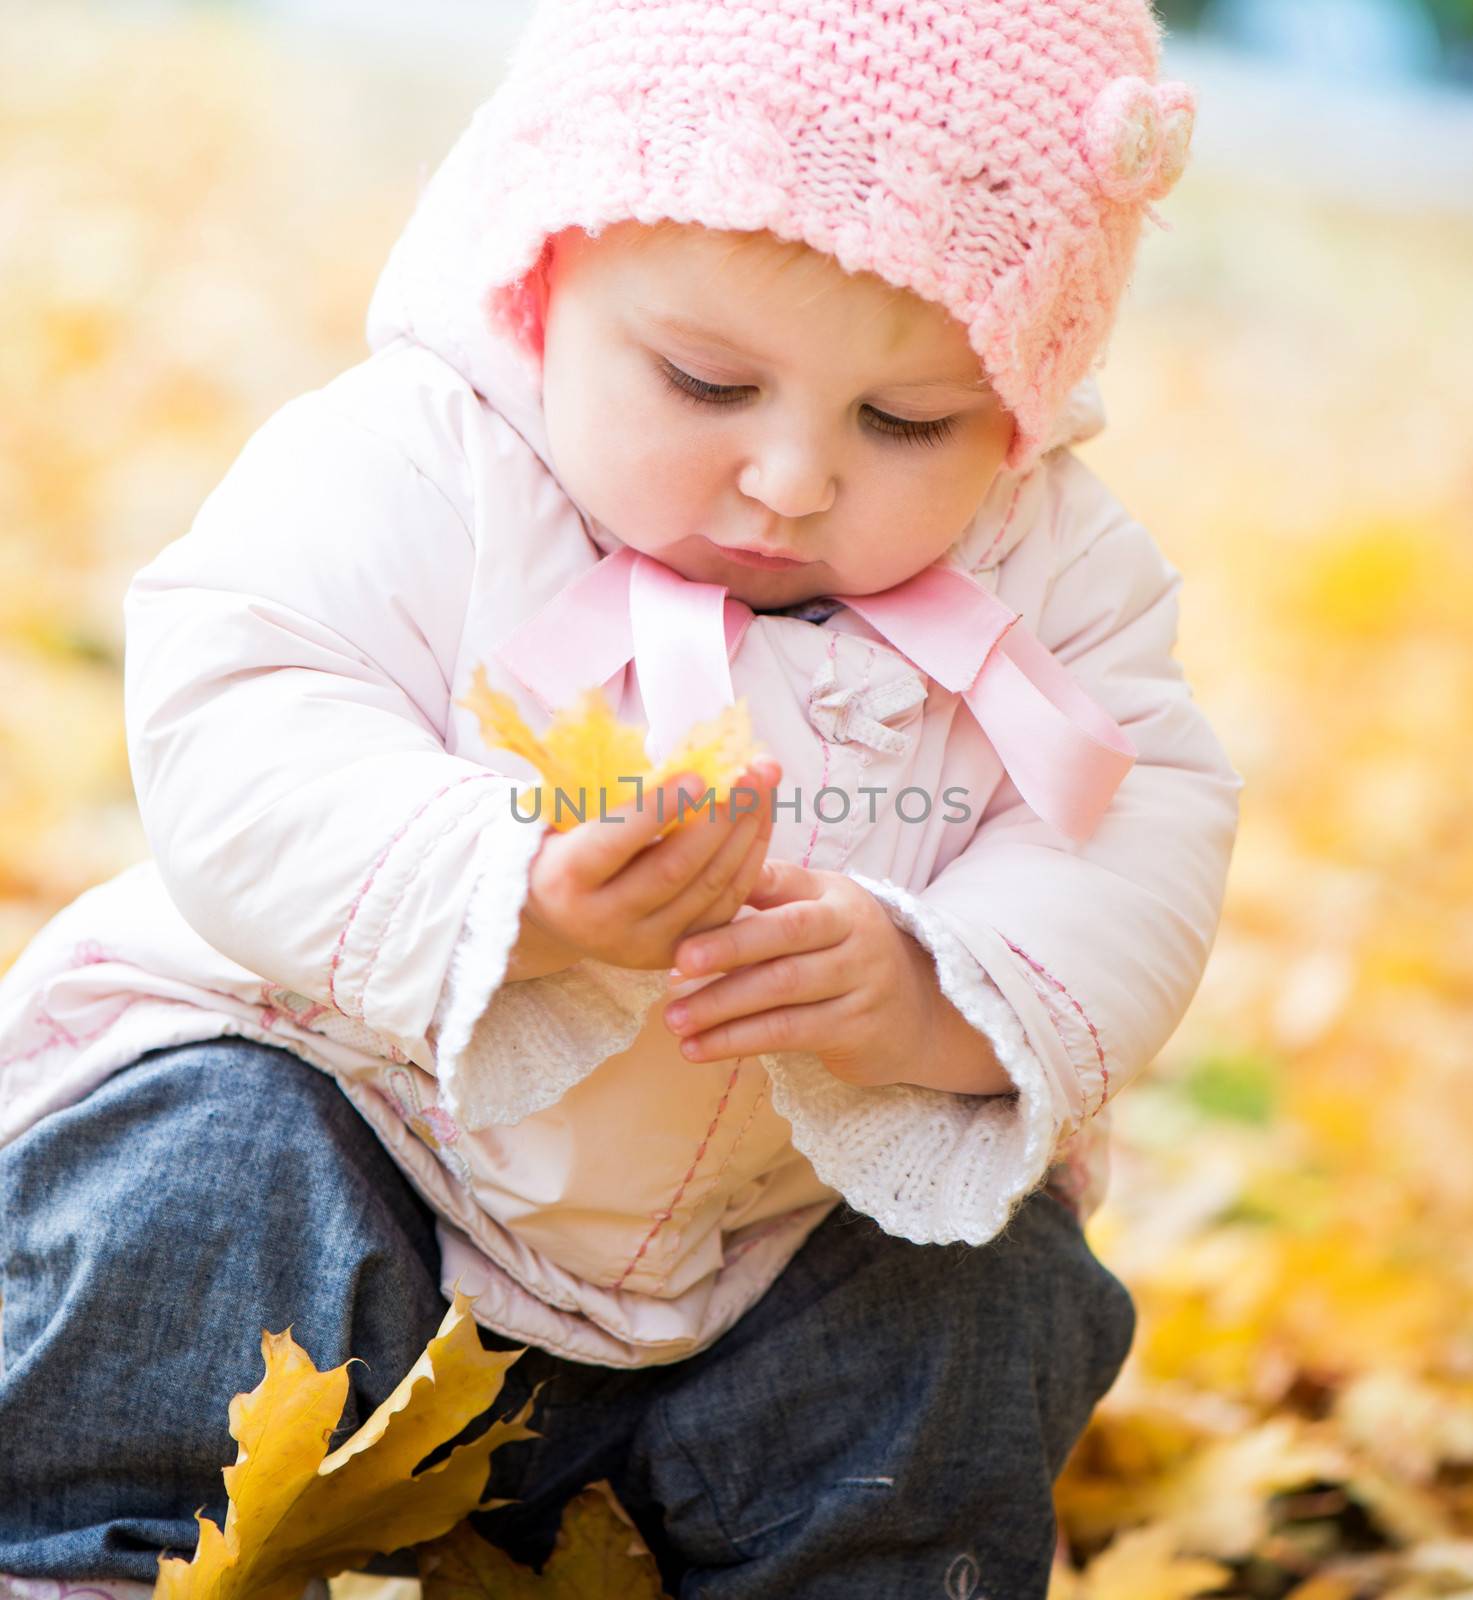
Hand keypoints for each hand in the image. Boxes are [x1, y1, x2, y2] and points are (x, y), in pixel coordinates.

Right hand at [511, 759, 782, 975]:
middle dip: (719, 818)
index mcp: (566, 877)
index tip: (697, 774)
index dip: (658, 808)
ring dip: (744, 833)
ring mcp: (642, 944)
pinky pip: (726, 906)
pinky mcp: (676, 953)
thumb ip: (621, 791)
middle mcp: (602, 920)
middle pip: (673, 869)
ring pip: (708, 889)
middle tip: (749, 774)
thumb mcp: (575, 815)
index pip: (615, 840)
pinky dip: (750, 860)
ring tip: (762, 786)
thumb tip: (693, 757)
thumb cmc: (572, 841)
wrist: (561, 913)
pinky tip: (760, 821)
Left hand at [658, 859, 945, 1088]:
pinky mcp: (856, 1028)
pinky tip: (699, 1048)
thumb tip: (694, 876)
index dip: (741, 885)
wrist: (917, 1012)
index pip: (786, 880)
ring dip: (721, 1005)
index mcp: (836, 895)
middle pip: (786, 934)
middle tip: (674, 963)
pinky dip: (738, 1041)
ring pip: (782, 988)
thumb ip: (767, 896)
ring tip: (673, 1020)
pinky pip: (788, 1032)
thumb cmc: (843, 954)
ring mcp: (861, 980)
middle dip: (727, 947)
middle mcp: (855, 931)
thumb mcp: (818, 913)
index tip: (690, 893)